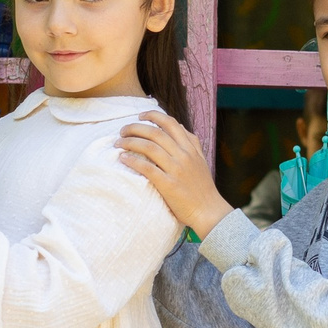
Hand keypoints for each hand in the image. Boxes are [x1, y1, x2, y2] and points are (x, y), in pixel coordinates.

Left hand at [117, 111, 231, 233]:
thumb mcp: (201, 160)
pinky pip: (147, 168)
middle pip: (155, 133)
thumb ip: (192, 142)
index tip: (140, 116)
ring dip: (130, 142)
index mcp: (190, 148)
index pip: (170, 123)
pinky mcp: (168, 185)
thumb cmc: (203, 187)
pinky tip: (123, 158)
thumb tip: (179, 126)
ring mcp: (176, 169)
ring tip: (118, 143)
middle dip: (135, 128)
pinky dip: (133, 161)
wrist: (209, 211)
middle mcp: (183, 155)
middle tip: (122, 131)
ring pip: (149, 147)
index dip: (153, 116)